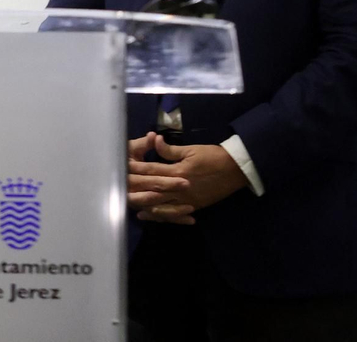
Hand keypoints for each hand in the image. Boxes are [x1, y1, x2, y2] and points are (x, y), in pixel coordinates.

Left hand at [126, 132, 248, 223]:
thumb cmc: (214, 156)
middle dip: (135, 190)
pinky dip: (161, 216)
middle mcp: (180, 188)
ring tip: (129, 205)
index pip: (151, 171)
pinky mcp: (195, 206)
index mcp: (178, 171)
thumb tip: (155, 141)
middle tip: (118, 191)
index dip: (135, 170)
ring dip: (145, 205)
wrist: (237, 170)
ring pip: (161, 205)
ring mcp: (187, 199)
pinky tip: (149, 215)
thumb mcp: (192, 150)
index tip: (121, 169)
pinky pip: (175, 213)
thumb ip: (170, 150)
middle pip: (153, 191)